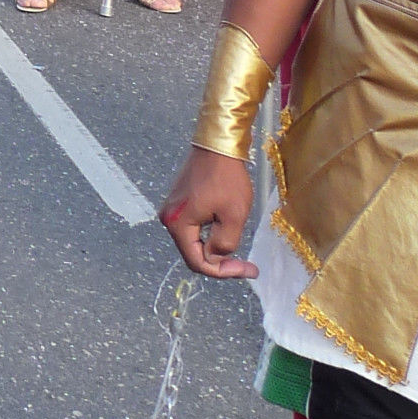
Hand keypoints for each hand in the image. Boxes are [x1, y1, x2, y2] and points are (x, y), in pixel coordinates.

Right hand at [159, 148, 257, 278]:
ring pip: (195, 240)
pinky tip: (227, 229)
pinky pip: (194, 227)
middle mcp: (169, 218)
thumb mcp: (233, 215)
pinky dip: (211, 234)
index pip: (197, 262)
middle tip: (247, 263)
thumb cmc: (226, 179)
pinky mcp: (180, 201)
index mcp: (178, 224)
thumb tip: (217, 256)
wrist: (217, 146)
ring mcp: (173, 208)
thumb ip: (225, 243)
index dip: (223, 272)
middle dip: (220, 261)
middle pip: (194, 252)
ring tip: (239, 245)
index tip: (249, 269)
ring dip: (216, 247)